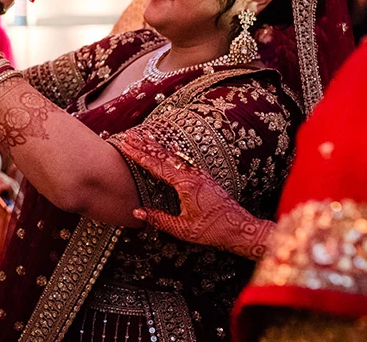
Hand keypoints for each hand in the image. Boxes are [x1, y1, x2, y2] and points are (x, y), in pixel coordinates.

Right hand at [116, 132, 274, 260]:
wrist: (241, 229)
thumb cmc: (213, 230)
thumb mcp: (182, 229)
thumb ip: (158, 219)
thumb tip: (137, 211)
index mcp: (185, 184)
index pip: (156, 165)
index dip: (139, 155)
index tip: (125, 145)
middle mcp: (192, 175)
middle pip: (163, 155)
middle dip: (145, 145)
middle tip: (129, 135)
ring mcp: (200, 175)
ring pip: (174, 156)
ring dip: (157, 147)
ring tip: (144, 138)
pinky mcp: (204, 178)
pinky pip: (183, 160)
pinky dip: (171, 153)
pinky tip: (170, 149)